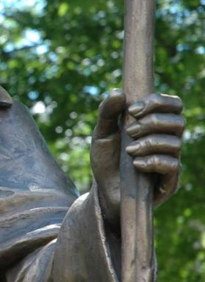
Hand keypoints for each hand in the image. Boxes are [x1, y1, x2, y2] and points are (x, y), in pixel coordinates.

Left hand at [90, 89, 183, 230]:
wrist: (103, 189)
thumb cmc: (106, 159)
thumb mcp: (101, 133)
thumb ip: (107, 112)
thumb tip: (118, 91)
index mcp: (155, 125)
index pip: (173, 105)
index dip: (157, 102)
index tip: (132, 110)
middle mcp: (168, 141)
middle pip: (178, 121)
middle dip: (152, 122)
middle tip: (129, 131)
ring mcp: (171, 161)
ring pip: (176, 143)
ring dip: (149, 143)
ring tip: (129, 150)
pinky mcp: (170, 182)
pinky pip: (173, 166)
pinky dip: (153, 161)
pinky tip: (136, 164)